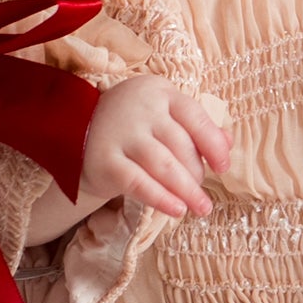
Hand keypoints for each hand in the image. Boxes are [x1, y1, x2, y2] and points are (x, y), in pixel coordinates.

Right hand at [77, 74, 230, 224]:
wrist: (74, 129)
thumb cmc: (133, 124)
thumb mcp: (163, 115)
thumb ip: (195, 126)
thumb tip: (228, 144)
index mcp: (160, 93)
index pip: (196, 117)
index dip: (214, 145)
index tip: (223, 167)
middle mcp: (141, 109)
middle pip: (181, 145)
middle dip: (197, 173)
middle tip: (201, 192)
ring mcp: (121, 133)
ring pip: (163, 165)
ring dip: (186, 190)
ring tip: (200, 207)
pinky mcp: (105, 160)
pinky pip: (139, 183)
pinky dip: (161, 198)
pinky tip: (177, 209)